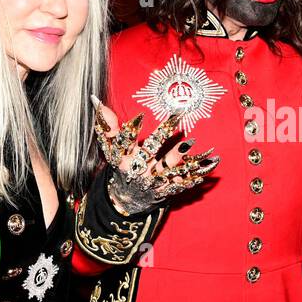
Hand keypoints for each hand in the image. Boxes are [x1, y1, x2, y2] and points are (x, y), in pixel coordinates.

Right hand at [92, 97, 220, 214]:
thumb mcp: (113, 150)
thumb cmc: (123, 167)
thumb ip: (108, 127)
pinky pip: (181, 184)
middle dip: (162, 134)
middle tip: (175, 117)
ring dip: (181, 155)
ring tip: (191, 142)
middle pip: (150, 150)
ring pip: (169, 166)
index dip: (131, 131)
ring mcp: (153, 180)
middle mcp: (138, 168)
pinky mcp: (166, 190)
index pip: (124, 142)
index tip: (139, 116)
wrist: (128, 201)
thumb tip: (97, 100)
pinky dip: (192, 178)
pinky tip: (205, 171)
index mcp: (124, 158)